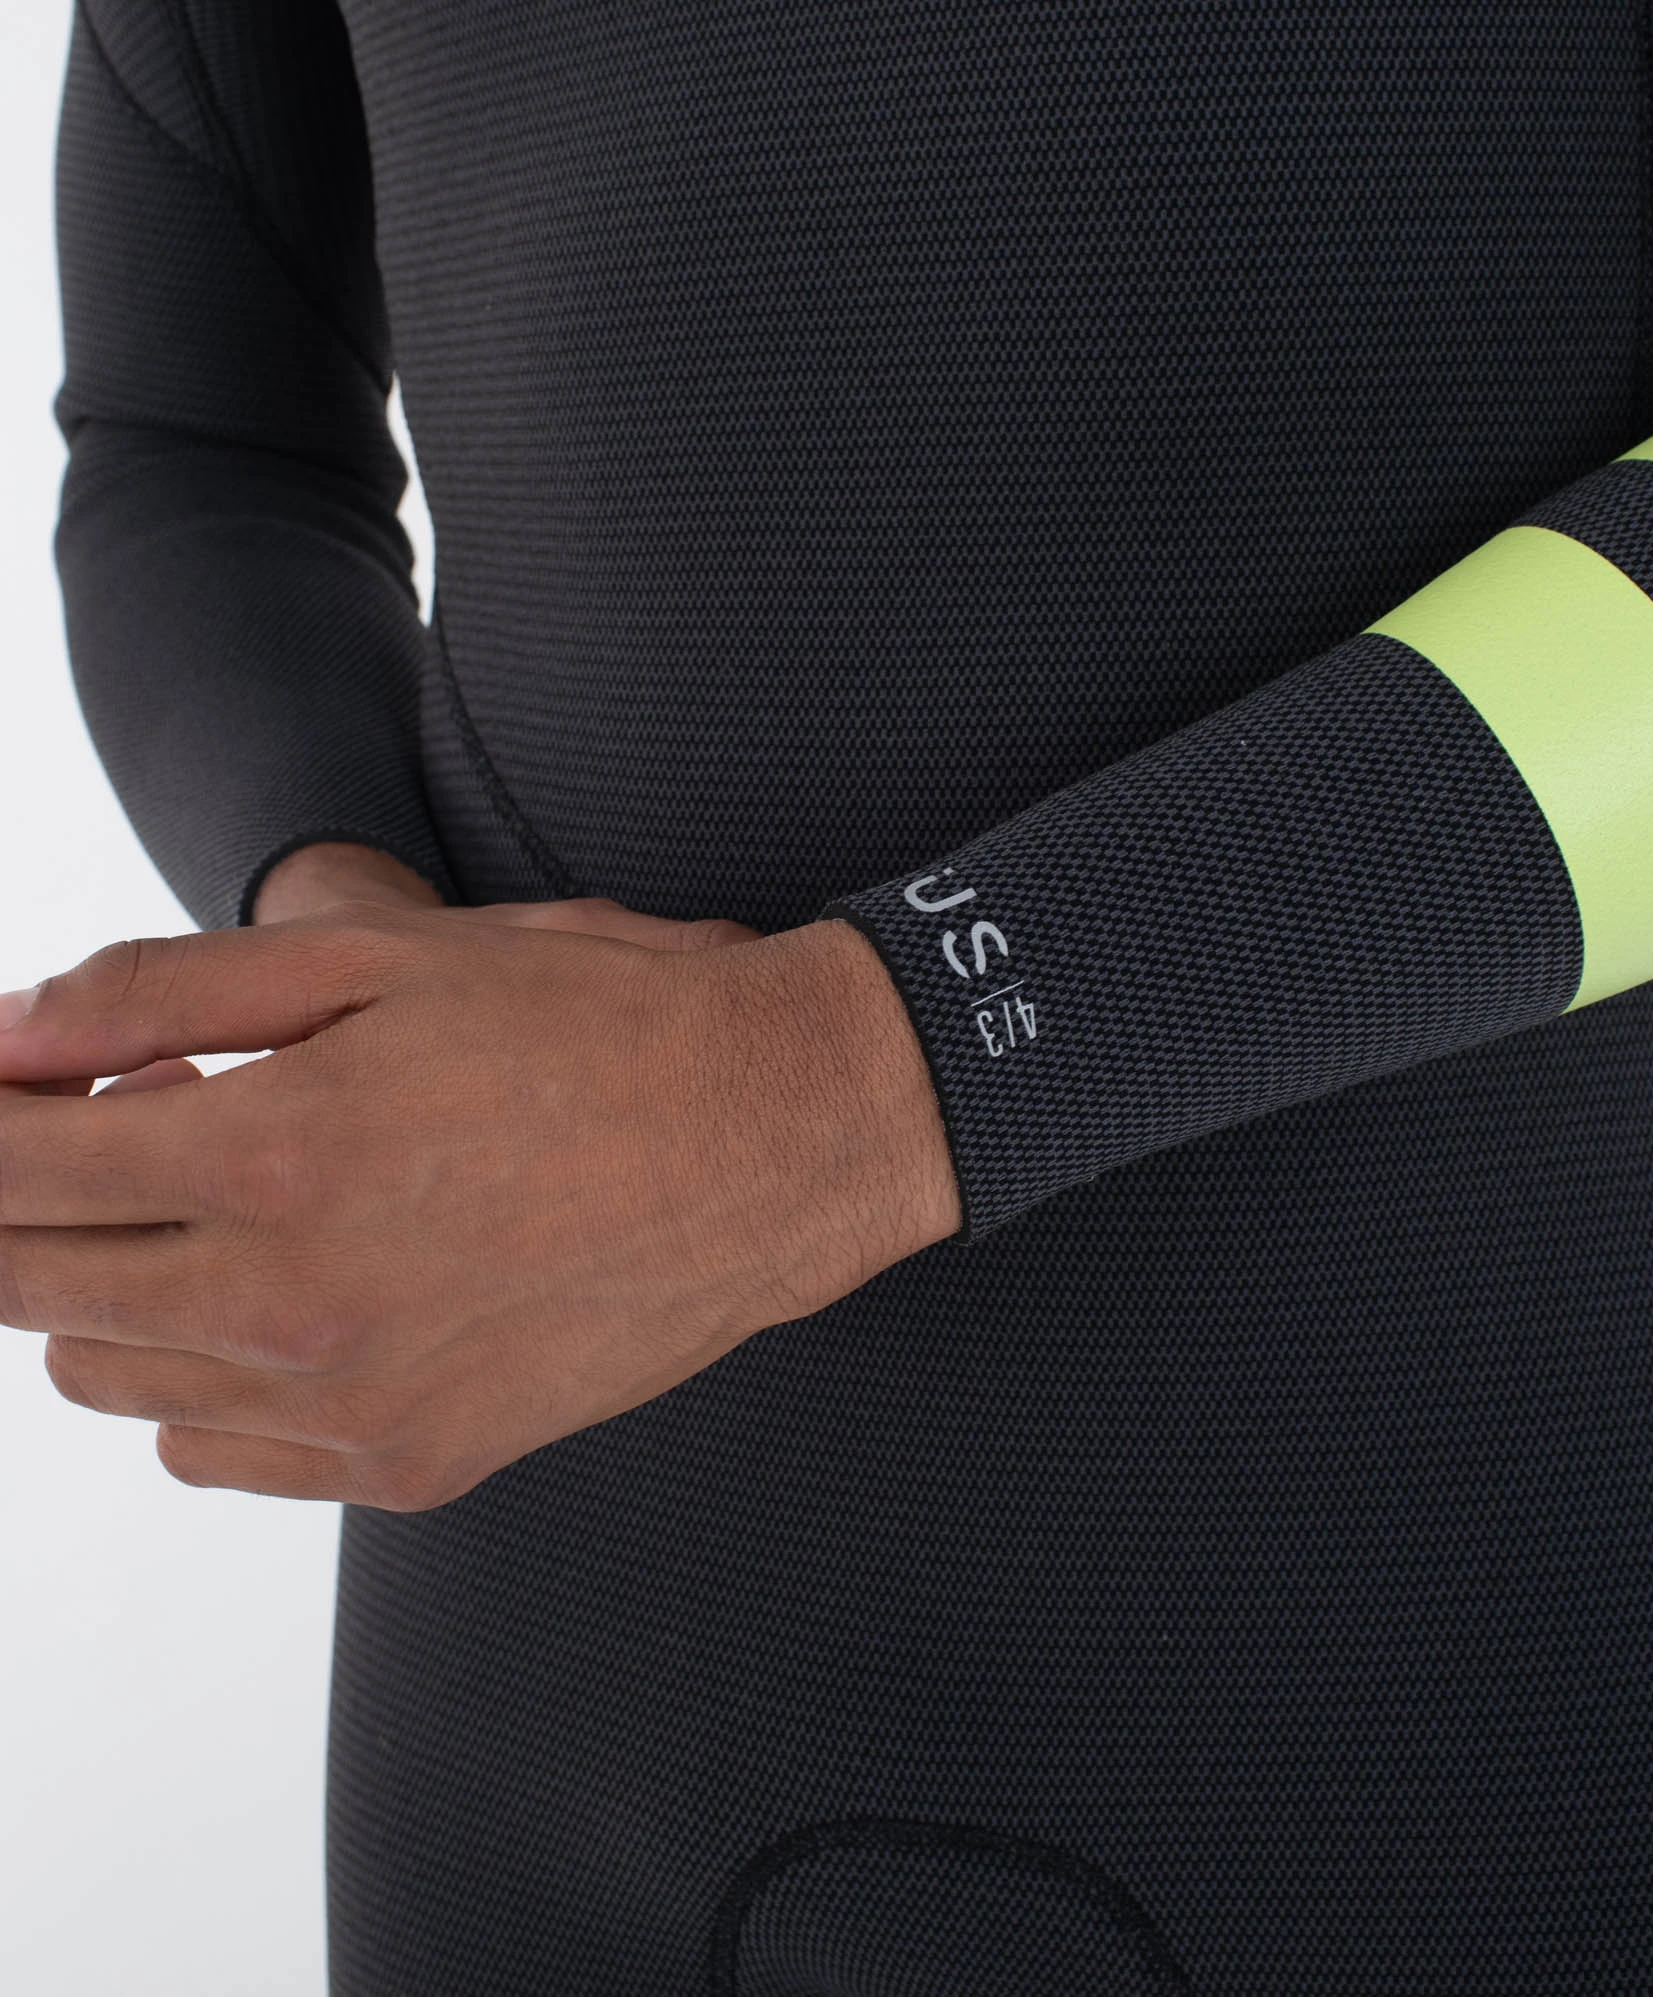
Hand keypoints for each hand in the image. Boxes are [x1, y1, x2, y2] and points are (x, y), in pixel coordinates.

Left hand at [0, 903, 959, 1507]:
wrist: (781, 1138)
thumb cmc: (601, 1021)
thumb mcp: (385, 958)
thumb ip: (163, 992)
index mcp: (274, 1158)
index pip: (7, 1168)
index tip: (14, 1090)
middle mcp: (295, 1310)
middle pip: (27, 1283)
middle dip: (26, 1195)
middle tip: (131, 1111)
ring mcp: (353, 1410)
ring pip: (107, 1374)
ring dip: (114, 1277)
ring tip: (227, 1188)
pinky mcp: (412, 1466)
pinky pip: (211, 1450)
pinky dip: (203, 1373)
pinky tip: (289, 1285)